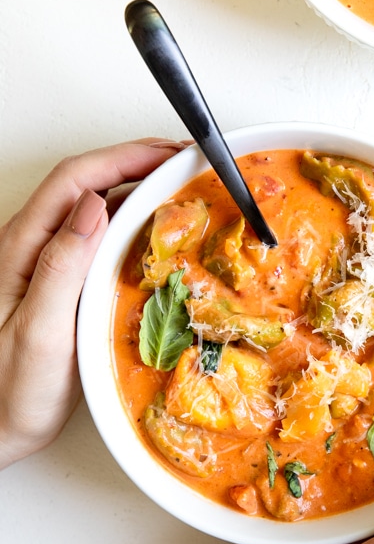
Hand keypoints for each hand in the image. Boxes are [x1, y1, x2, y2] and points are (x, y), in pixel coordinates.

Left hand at [0, 139, 188, 467]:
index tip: (169, 154)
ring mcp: (49, 265)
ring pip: (95, 209)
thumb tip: (94, 207)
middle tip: (185, 165)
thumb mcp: (38, 330)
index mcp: (24, 247)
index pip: (76, 181)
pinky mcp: (63, 286)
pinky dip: (132, 227)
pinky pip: (100, 242)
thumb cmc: (7, 389)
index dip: (125, 157)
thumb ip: (61, 266)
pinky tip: (155, 236)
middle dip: (138, 163)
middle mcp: (35, 248)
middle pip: (88, 184)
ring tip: (179, 191)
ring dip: (137, 191)